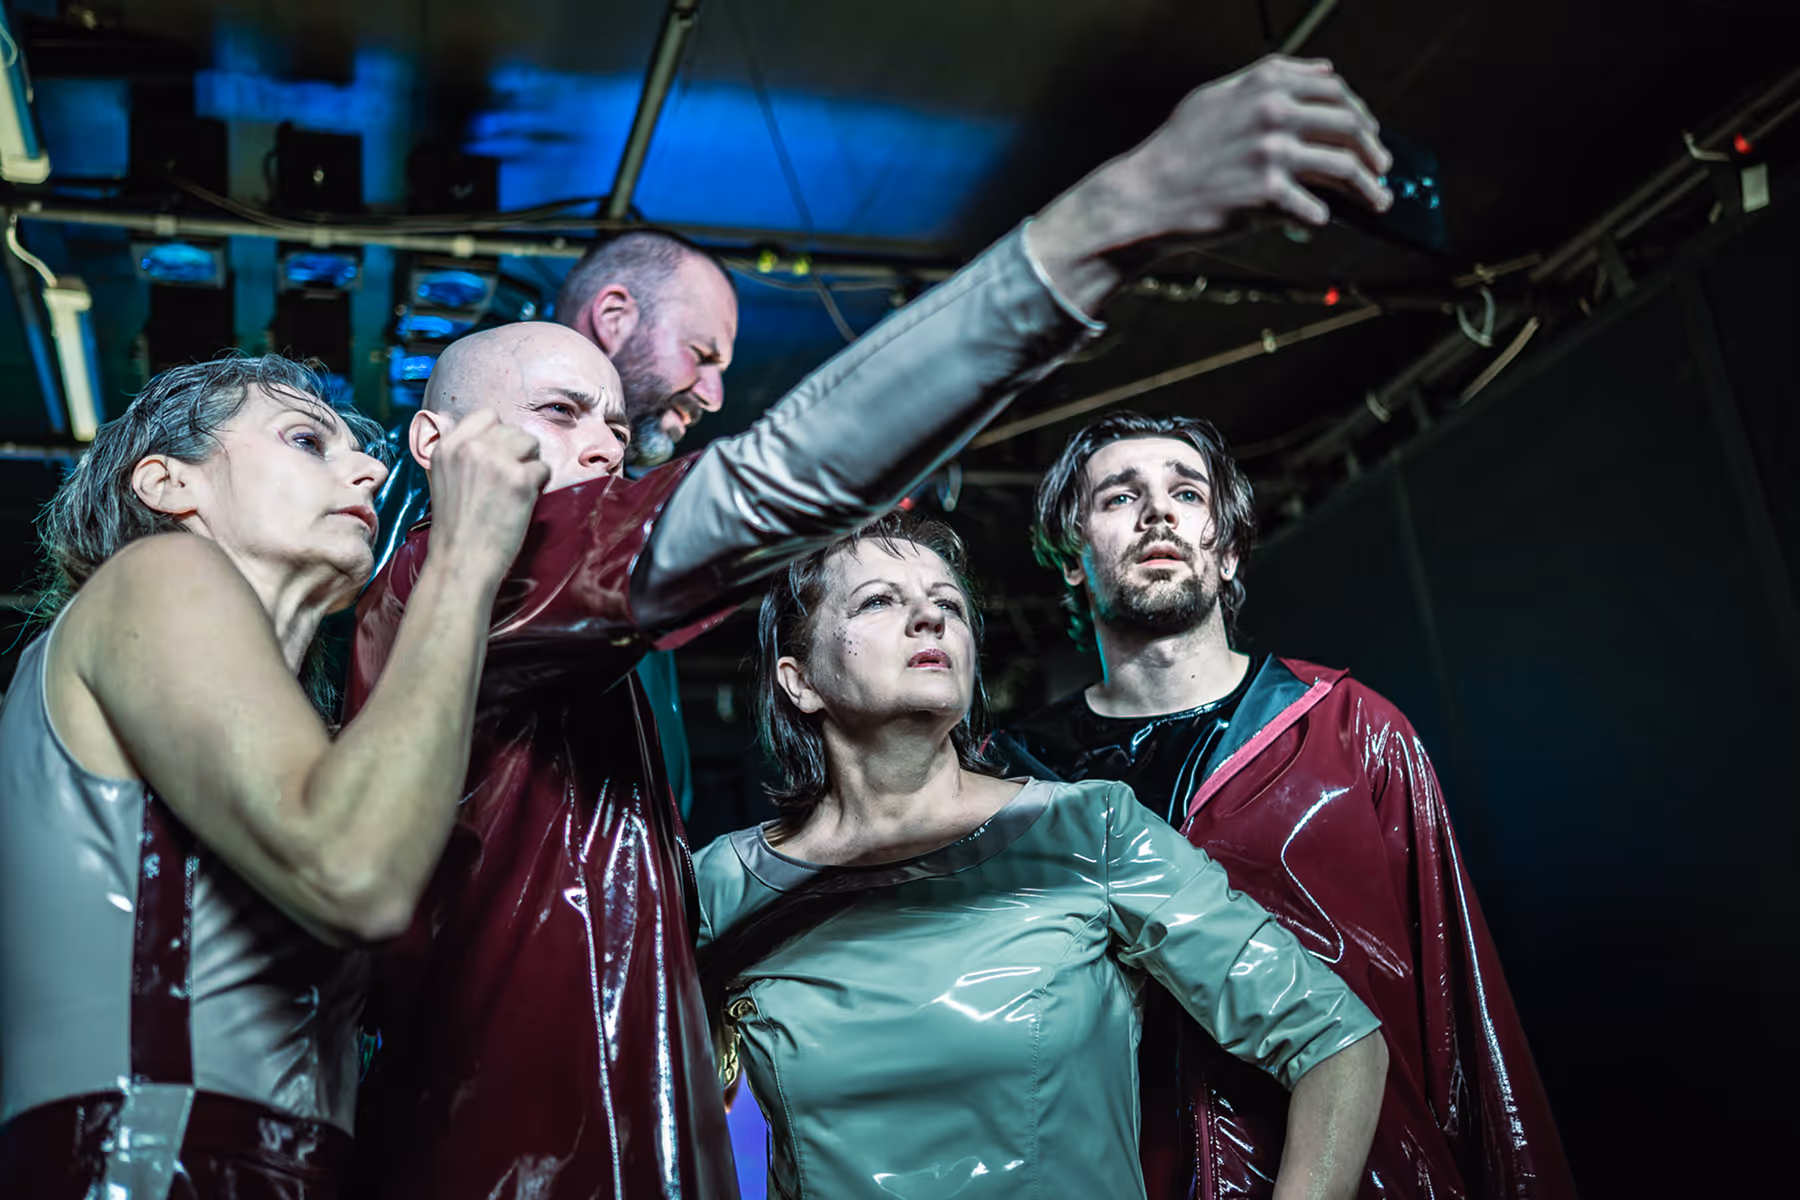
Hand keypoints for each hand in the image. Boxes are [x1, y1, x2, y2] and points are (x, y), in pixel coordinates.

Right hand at [424, 409, 550, 588]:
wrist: (461, 560)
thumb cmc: (455, 526)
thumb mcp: (441, 477)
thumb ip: (455, 450)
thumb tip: (458, 421)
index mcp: (447, 446)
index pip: (486, 415)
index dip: (498, 435)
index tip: (499, 456)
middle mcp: (470, 447)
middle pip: (512, 430)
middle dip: (517, 451)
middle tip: (509, 479)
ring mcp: (495, 461)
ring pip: (530, 442)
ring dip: (530, 463)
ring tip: (517, 488)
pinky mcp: (519, 480)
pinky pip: (543, 468)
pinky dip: (540, 484)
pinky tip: (524, 500)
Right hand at [1030, 56, 1391, 312]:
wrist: (1144, 196)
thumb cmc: (1177, 151)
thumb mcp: (1216, 98)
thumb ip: (1266, 80)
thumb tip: (1322, 71)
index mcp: (1264, 83)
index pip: (1334, 89)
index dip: (1359, 111)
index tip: (1368, 129)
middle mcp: (1272, 111)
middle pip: (1348, 126)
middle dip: (1374, 150)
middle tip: (1382, 168)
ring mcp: (1272, 152)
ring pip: (1345, 167)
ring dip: (1369, 188)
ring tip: (1379, 201)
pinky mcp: (1268, 194)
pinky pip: (1316, 209)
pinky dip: (1322, 219)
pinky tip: (1319, 222)